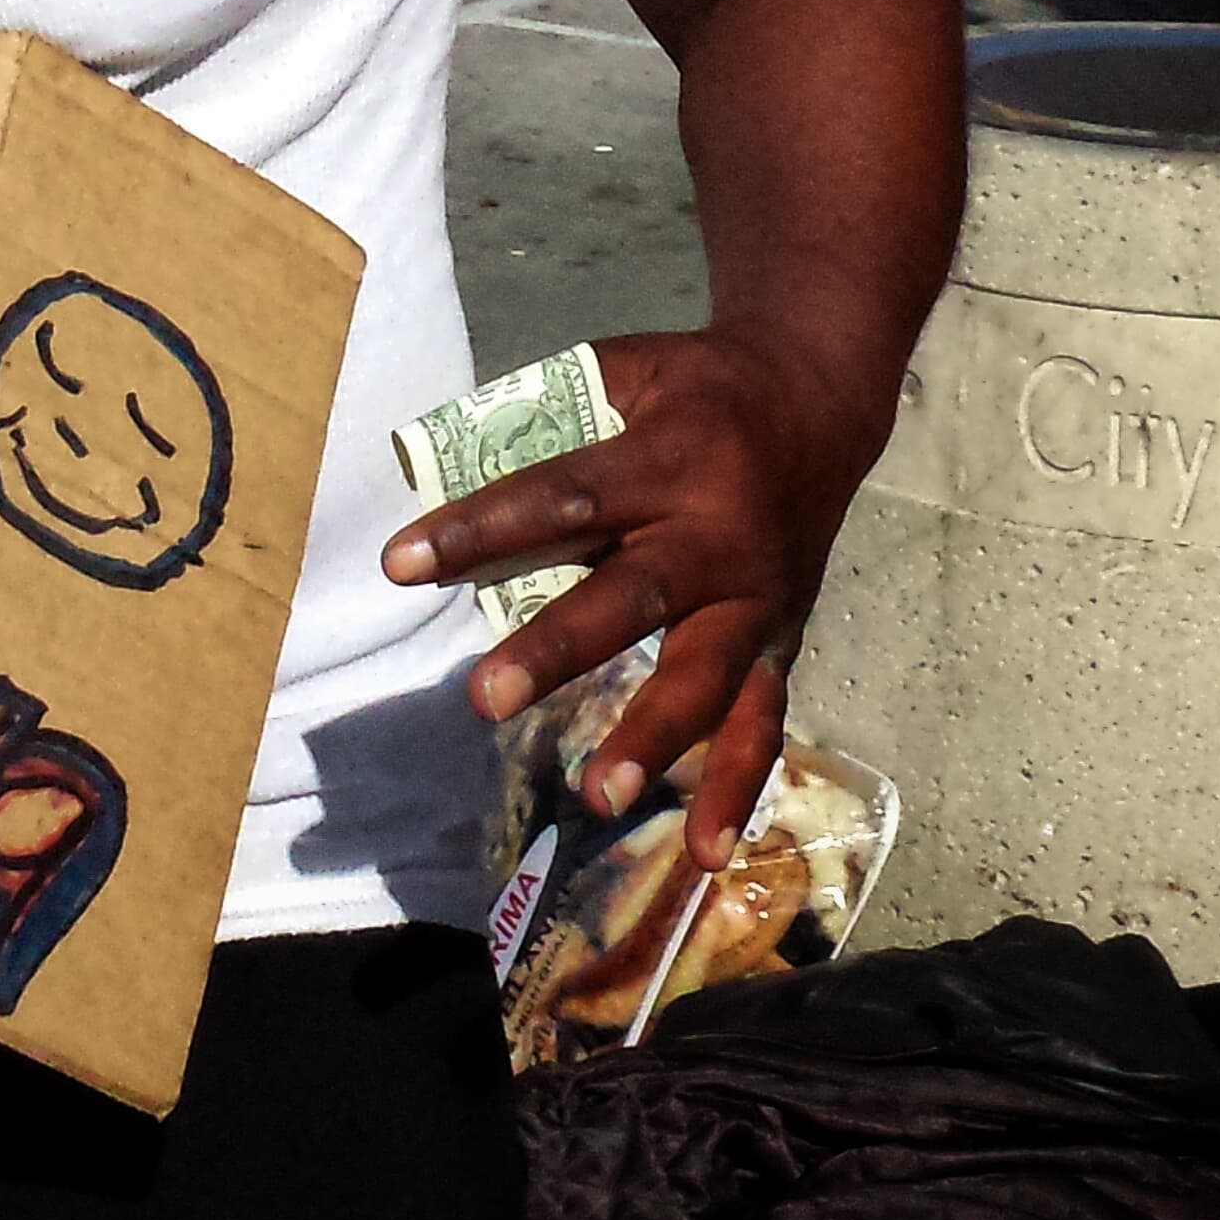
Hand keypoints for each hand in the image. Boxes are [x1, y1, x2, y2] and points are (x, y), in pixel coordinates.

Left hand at [381, 333, 884, 870]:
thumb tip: (440, 451)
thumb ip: (553, 409)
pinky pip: (761, 720)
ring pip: (704, 674)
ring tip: (598, 794)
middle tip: (482, 697)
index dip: (479, 528)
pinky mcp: (781, 639)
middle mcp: (715, 534)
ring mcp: (755, 597)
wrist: (818, 401)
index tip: (401, 561)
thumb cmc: (700, 384)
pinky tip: (707, 853)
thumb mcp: (633, 366)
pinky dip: (736, 787)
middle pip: (631, 596)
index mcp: (666, 459)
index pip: (560, 497)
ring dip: (653, 737)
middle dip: (556, 650)